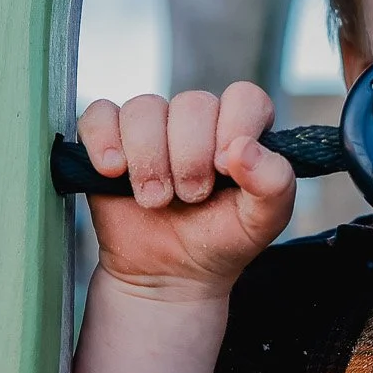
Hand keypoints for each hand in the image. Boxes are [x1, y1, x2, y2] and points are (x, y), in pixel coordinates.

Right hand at [76, 83, 295, 299]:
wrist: (169, 275)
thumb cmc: (220, 241)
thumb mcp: (262, 221)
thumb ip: (274, 183)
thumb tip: (244, 149)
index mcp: (240, 129)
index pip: (244, 97)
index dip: (235, 126)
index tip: (225, 169)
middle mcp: (197, 120)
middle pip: (192, 103)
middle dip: (190, 157)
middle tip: (190, 197)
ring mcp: (151, 127)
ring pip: (144, 108)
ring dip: (149, 159)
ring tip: (155, 200)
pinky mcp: (109, 138)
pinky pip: (99, 114)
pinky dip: (103, 140)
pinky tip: (113, 171)